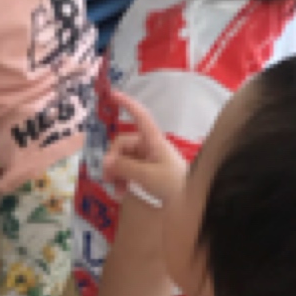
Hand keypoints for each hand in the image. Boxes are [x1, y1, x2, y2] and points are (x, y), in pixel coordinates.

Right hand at [101, 90, 187, 206]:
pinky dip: (122, 180)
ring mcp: (147, 159)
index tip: (113, 94)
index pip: (140, 116)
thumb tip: (106, 162)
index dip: (127, 104)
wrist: (190, 201)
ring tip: (115, 191)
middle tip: (106, 178)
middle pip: (123, 144)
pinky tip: (120, 193)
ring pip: (123, 159)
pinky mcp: (146, 171)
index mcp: (153, 140)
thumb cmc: (173, 184)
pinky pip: (128, 170)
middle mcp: (148, 146)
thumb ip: (125, 167)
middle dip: (113, 160)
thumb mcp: (147, 175)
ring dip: (116, 173)